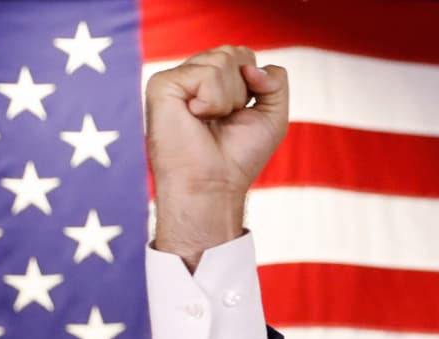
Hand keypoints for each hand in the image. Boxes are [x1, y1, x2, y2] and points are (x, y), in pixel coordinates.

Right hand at [144, 45, 288, 266]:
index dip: (256, 84)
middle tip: (226, 120)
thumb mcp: (273, 116)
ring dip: (230, 99)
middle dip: (244, 91)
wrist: (214, 185)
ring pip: (223, 60)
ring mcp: (177, 78)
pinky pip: (206, 74)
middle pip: (236, 53)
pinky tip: (196, 117)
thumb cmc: (239, 157)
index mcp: (214, 82)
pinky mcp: (163, 83)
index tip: (243, 115)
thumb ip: (275, 82)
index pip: (244, 57)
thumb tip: (252, 65)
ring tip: (211, 121)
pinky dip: (213, 101)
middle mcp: (193, 76)